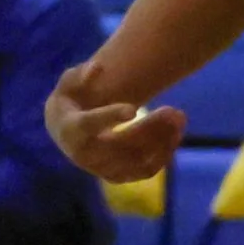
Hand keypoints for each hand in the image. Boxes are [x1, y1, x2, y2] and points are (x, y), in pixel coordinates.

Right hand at [45, 56, 185, 181]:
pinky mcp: (116, 176)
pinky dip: (163, 155)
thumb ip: (81, 74)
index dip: (110, 117)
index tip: (133, 108)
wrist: (64, 132)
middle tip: (172, 110)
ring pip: (136, 159)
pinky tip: (175, 134)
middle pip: (120, 144)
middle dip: (149, 128)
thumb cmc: (71, 101)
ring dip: (161, 140)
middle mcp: (84, 154)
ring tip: (178, 117)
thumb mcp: (69, 83)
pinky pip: (145, 171)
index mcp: (71, 129)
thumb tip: (98, 68)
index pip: (89, 125)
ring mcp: (101, 169)